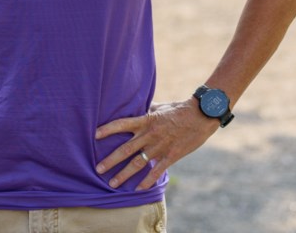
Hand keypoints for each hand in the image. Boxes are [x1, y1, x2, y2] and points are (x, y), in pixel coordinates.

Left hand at [94, 99, 219, 190]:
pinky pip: (156, 171)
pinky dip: (146, 181)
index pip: (121, 124)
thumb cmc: (179, 109)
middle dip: (110, 161)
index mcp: (145, 120)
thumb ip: (146, 110)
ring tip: (112, 183)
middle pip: (125, 149)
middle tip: (97, 169)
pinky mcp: (171, 156)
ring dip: (123, 174)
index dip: (107, 129)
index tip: (94, 135)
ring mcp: (159, 147)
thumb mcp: (159, 106)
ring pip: (137, 163)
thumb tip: (136, 106)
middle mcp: (149, 135)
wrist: (201, 116)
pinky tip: (137, 189)